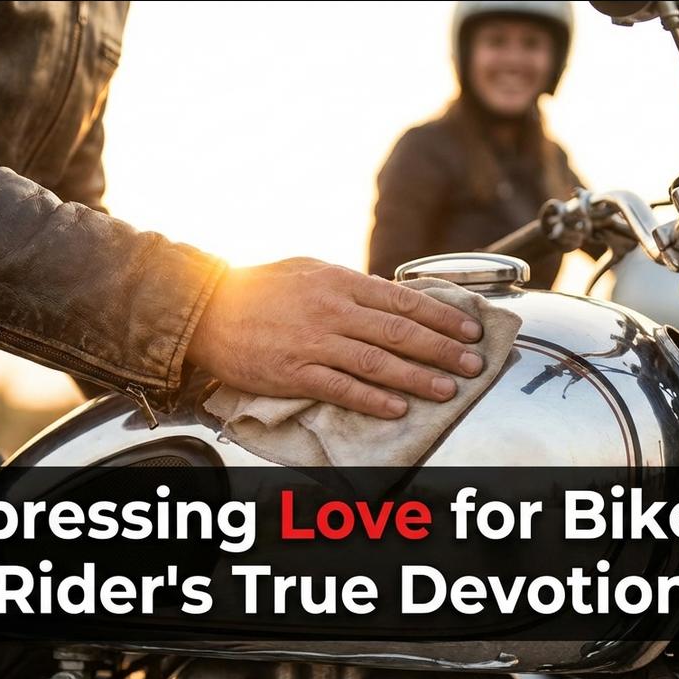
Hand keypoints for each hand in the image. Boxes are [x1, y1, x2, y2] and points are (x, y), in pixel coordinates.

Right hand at [186, 258, 484, 418]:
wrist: (206, 308)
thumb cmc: (256, 288)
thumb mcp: (307, 270)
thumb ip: (347, 283)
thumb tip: (385, 292)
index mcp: (339, 282)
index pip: (403, 300)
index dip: (442, 317)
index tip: (469, 331)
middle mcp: (333, 310)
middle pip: (401, 332)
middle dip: (443, 350)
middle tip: (473, 365)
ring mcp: (314, 343)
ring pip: (379, 363)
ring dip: (418, 378)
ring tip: (447, 390)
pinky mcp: (294, 372)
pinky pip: (342, 388)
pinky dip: (373, 399)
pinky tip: (397, 408)